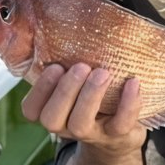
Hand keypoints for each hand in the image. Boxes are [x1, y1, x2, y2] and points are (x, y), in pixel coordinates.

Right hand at [21, 63, 145, 159]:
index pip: (31, 110)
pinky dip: (128, 103)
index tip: (55, 66)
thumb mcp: (74, 86)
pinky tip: (133, 83)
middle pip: (51, 119)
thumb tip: (60, 28)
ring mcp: (91, 134)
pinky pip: (121, 124)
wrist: (120, 136)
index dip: (39, 90)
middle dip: (64, 91)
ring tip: (102, 73)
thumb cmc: (93, 100)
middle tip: (81, 67)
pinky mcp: (118, 136)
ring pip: (80, 124)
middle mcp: (66, 127)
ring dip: (90, 96)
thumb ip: (65, 67)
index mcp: (52, 111)